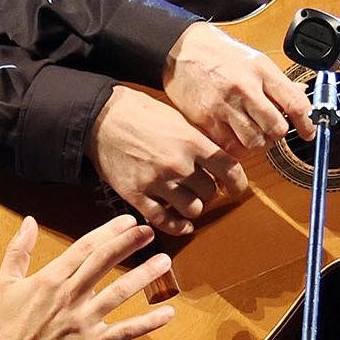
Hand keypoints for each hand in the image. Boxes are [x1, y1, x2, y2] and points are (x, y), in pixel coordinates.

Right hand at [0, 216, 175, 339]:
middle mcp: (70, 296)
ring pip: (120, 292)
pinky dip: (148, 322)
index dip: (109, 232)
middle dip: (129, 243)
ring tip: (164, 261)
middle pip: (104, 262)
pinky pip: (126, 331)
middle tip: (149, 230)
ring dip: (144, 275)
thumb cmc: (7, 327)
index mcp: (50, 279)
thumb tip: (28, 221)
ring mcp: (83, 321)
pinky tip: (168, 312)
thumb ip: (18, 250)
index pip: (85, 247)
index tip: (128, 221)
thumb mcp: (5, 283)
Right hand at [91, 85, 249, 235]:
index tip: (237, 188)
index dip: (238, 183)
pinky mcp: (137, 195)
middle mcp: (178, 165)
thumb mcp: (177, 120)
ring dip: (194, 207)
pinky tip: (183, 225)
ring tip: (189, 199)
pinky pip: (164, 221)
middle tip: (203, 187)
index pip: (229, 170)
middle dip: (210, 191)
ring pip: (192, 210)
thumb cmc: (139, 113)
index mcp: (191, 142)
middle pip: (210, 192)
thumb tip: (220, 160)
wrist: (100, 118)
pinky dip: (177, 226)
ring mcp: (157, 182)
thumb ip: (199, 141)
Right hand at [163, 22, 314, 152]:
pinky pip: (231, 146)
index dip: (307, 123)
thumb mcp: (255, 60)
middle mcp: (245, 88)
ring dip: (259, 143)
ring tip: (254, 133)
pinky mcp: (207, 120)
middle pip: (276, 128)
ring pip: (255, 142)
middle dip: (279, 134)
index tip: (309, 131)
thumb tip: (301, 95)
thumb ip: (278, 82)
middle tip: (274, 130)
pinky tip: (236, 135)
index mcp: (261, 71)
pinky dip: (237, 146)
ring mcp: (225, 105)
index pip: (295, 104)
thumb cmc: (220, 54)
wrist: (181, 50)